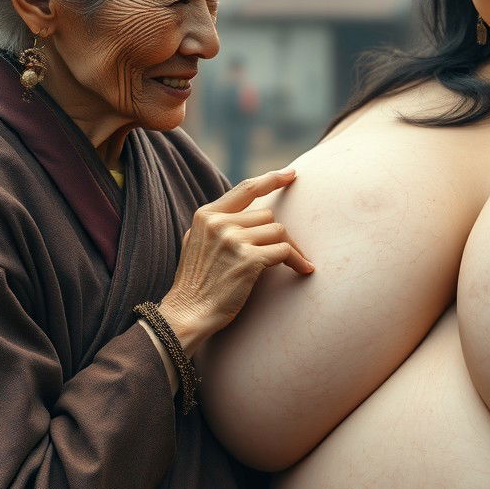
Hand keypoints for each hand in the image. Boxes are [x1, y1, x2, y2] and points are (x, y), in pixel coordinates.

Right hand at [160, 169, 313, 350]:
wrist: (186, 314)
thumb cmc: (195, 284)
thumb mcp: (196, 242)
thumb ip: (217, 224)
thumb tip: (247, 213)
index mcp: (207, 215)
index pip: (246, 189)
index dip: (272, 179)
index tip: (291, 174)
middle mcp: (220, 223)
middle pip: (267, 215)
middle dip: (277, 235)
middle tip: (286, 253)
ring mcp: (233, 240)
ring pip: (278, 231)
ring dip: (288, 248)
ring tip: (294, 264)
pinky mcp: (248, 259)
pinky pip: (284, 251)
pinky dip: (297, 261)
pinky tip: (303, 270)